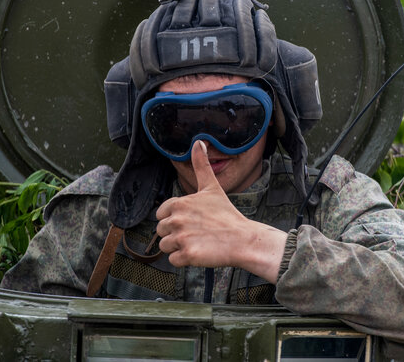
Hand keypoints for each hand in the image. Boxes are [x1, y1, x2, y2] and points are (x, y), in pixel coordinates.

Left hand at [155, 141, 287, 282]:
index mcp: (178, 203)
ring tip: (197, 242)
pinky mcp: (187, 255)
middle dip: (175, 234)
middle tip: (196, 232)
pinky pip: (174, 261)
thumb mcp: (211, 186)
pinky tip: (198, 252)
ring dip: (178, 247)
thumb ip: (201, 165)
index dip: (174, 218)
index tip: (191, 220)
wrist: (242, 238)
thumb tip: (198, 142)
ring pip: (165, 247)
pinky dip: (184, 260)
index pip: (161, 214)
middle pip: (161, 231)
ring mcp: (181, 238)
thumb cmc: (226, 214)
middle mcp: (176, 220)